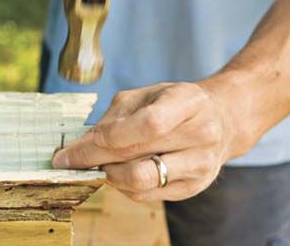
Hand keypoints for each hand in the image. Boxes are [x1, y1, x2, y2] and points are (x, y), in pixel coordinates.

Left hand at [52, 75, 258, 201]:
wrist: (220, 120)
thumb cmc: (175, 103)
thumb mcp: (147, 94)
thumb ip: (115, 117)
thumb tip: (82, 145)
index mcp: (187, 102)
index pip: (148, 125)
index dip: (107, 139)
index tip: (71, 150)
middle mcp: (200, 135)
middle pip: (138, 157)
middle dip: (94, 160)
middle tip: (69, 160)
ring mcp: (200, 165)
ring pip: (140, 182)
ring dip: (109, 174)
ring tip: (100, 162)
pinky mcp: (194, 187)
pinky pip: (146, 195)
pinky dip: (123, 185)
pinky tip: (120, 169)